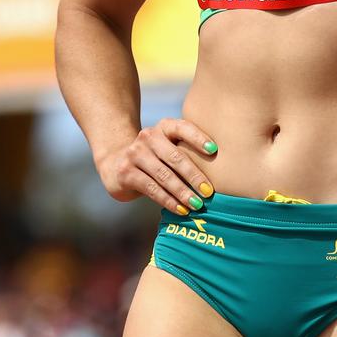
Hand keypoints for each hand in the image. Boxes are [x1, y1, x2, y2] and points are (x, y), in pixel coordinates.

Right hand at [97, 118, 218, 214]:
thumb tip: (221, 171)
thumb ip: (187, 151)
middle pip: (175, 156)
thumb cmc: (155, 157)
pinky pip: (152, 189)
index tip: (214, 150)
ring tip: (197, 205)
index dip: (199, 137)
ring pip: (164, 175)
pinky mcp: (126, 172)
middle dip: (194, 175)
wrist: (115, 162)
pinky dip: (168, 201)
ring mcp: (135, 153)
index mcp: (163, 127)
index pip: (183, 128)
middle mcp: (148, 136)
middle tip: (209, 192)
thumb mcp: (168, 147)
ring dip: (183, 192)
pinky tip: (181, 209)